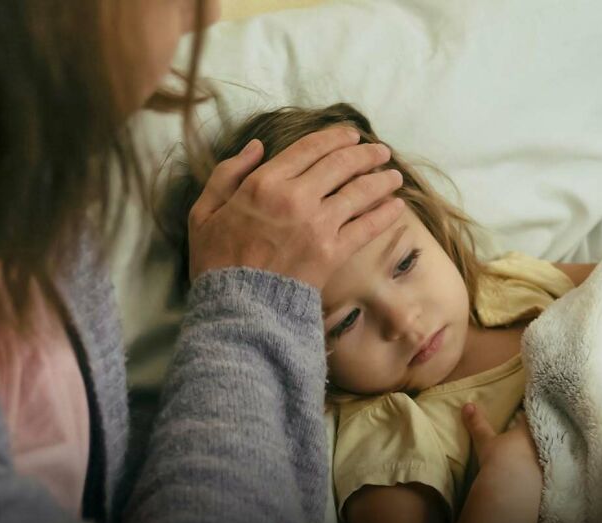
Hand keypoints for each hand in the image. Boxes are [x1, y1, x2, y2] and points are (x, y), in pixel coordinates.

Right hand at [188, 126, 405, 287]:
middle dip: (365, 154)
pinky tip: (397, 206)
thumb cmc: (216, 263)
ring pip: (358, 191)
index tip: (351, 136)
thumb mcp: (204, 212)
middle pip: (340, 164)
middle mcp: (295, 197)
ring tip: (394, 176)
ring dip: (381, 180)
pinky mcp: (332, 252)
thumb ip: (227, 173)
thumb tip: (256, 146)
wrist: (237, 307)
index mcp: (264, 183)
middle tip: (380, 152)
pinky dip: (384, 214)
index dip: (335, 137)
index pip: (309, 148)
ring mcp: (317, 224)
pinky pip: (365, 226)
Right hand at [462, 403, 541, 479]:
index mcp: (528, 431)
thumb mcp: (485, 440)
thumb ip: (477, 423)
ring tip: (535, 455)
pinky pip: (545, 471)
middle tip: (532, 434)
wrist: (510, 489)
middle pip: (541, 434)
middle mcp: (541, 444)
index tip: (524, 414)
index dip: (527, 415)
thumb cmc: (499, 458)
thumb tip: (467, 404)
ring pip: (546, 452)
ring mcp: (546, 462)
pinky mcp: (546, 479)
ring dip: (540, 452)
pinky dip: (540, 471)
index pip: (530, 418)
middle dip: (537, 434)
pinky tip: (535, 475)